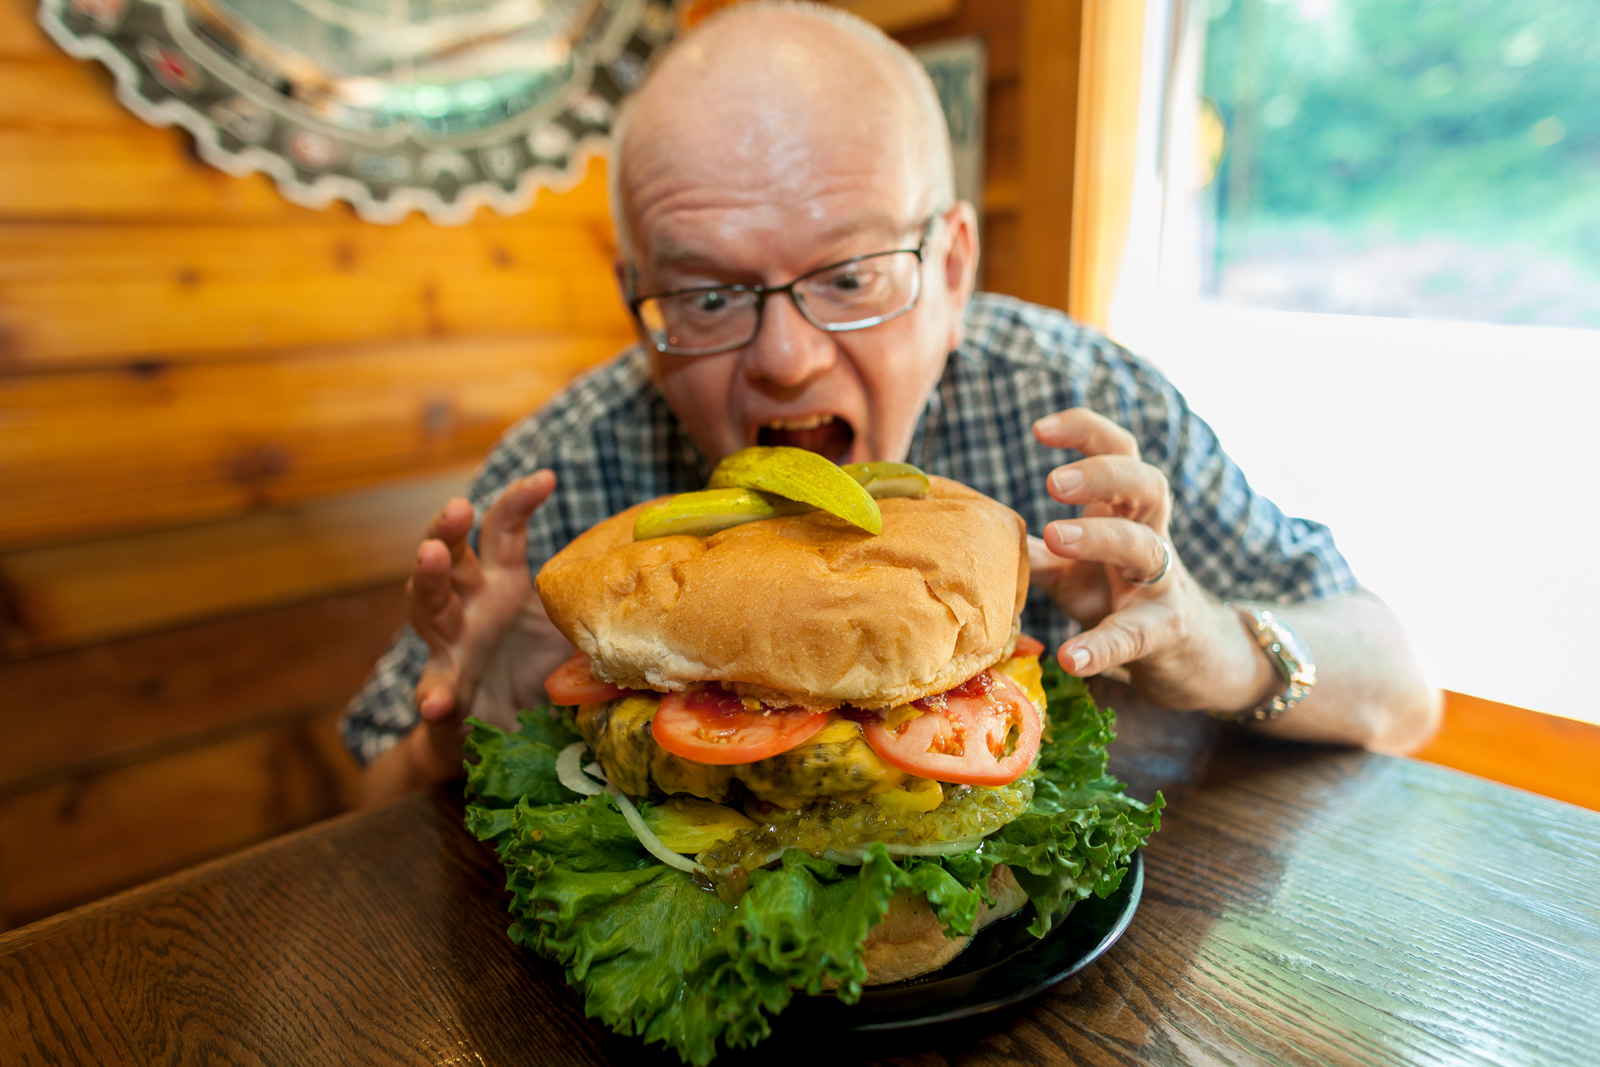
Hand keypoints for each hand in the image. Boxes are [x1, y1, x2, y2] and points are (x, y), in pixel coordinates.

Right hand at [404, 470, 571, 784]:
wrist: (498, 733)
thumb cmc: (533, 669)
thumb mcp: (568, 635)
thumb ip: (598, 615)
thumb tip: (666, 598)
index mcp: (500, 583)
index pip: (501, 531)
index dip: (518, 501)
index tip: (547, 477)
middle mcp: (470, 605)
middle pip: (451, 556)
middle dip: (450, 527)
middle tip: (458, 507)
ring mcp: (451, 645)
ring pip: (427, 606)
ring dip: (428, 580)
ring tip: (431, 556)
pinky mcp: (444, 691)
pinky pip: (434, 692)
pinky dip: (433, 695)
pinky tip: (437, 701)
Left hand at [1030, 409, 1277, 712]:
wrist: (1185, 654)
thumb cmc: (1116, 597)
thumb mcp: (1070, 571)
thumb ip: (1033, 552)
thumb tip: (978, 534)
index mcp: (1123, 511)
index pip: (1117, 451)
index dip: (1086, 430)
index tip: (1039, 429)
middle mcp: (1149, 536)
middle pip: (1147, 483)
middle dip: (1103, 474)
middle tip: (1051, 483)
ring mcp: (1161, 583)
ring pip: (1146, 546)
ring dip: (1101, 536)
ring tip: (1054, 537)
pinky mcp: (1163, 631)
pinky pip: (1135, 633)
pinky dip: (1102, 646)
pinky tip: (1070, 657)